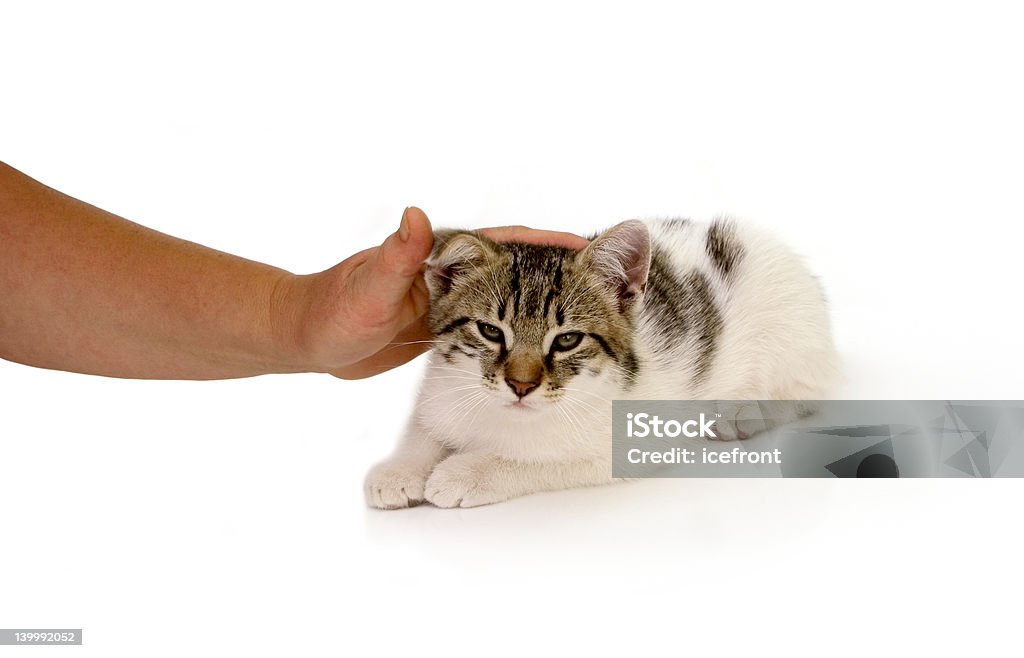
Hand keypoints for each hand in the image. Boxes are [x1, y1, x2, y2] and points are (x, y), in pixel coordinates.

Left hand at [278, 208, 587, 378]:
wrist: (308, 338)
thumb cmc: (331, 312)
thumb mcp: (367, 288)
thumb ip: (396, 255)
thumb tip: (416, 215)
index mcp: (443, 255)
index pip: (508, 241)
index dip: (552, 244)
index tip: (592, 247)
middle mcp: (456, 272)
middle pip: (523, 266)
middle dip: (566, 272)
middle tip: (614, 284)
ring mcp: (456, 298)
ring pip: (517, 294)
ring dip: (552, 301)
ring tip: (593, 313)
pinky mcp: (453, 325)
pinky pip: (500, 320)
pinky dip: (527, 327)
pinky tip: (548, 343)